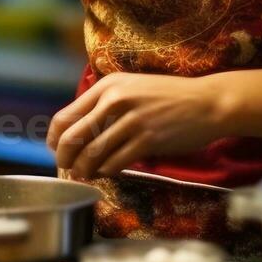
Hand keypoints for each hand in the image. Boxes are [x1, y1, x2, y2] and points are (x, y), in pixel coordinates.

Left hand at [47, 71, 233, 177]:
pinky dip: (107, 171)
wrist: (207, 102)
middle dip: (64, 158)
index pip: (64, 116)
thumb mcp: (131, 88)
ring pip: (92, 154)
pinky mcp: (147, 140)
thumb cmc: (168, 97)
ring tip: (84, 175)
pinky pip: (115, 163)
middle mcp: (115, 101)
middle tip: (67, 168)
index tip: (56, 149)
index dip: (54, 138)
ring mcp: (131, 121)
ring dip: (84, 170)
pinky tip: (108, 172)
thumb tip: (78, 130)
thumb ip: (105, 104)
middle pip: (72, 137)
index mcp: (107, 86)